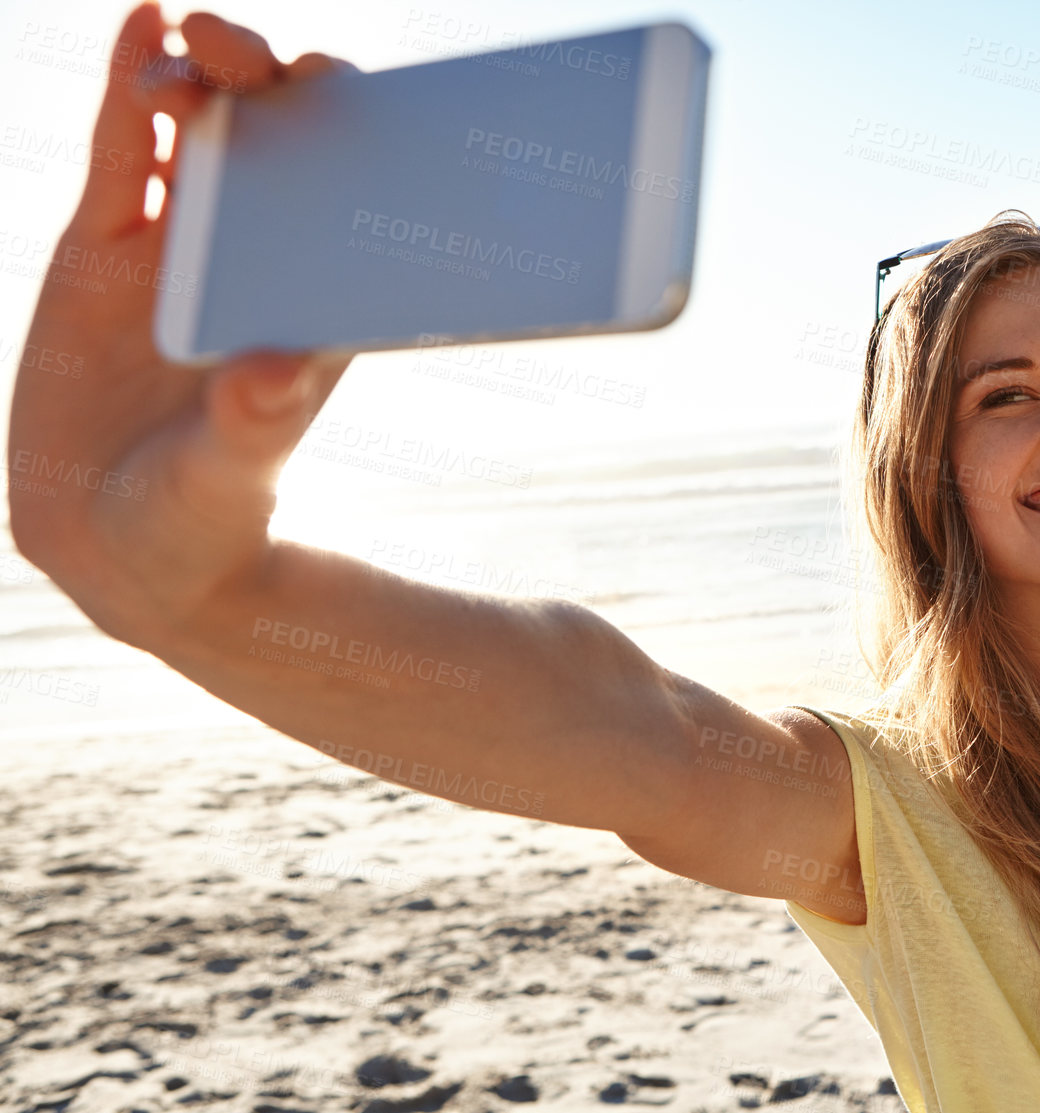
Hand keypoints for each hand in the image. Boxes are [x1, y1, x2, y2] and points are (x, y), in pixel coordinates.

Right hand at [8, 3, 351, 638]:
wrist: (124, 547)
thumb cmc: (202, 522)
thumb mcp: (229, 476)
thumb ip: (253, 429)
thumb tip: (274, 375)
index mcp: (309, 297)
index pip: (346, 188)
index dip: (347, 126)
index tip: (340, 84)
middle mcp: (256, 259)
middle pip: (276, 138)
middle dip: (271, 78)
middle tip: (256, 54)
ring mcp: (181, 246)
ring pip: (198, 129)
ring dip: (199, 73)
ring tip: (190, 40)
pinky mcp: (106, 249)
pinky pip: (123, 150)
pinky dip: (131, 87)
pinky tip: (143, 21)